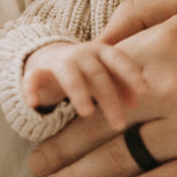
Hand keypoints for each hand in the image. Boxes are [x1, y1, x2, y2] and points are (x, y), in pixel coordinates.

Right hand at [22, 40, 147, 130]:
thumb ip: (121, 86)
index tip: (145, 91)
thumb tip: (136, 103)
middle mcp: (80, 55)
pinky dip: (31, 89)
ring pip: (69, 75)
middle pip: (97, 74)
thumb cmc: (86, 71)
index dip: (131, 74)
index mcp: (100, 52)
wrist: (47, 58)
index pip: (118, 60)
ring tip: (87, 113)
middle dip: (110, 99)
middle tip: (120, 124)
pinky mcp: (36, 73)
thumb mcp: (105, 75)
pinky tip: (33, 104)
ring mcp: (58, 62)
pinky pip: (32, 79)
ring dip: (79, 92)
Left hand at [28, 0, 176, 176]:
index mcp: (163, 50)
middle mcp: (172, 90)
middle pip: (100, 124)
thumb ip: (142, 18)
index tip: (36, 115)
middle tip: (36, 164)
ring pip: (119, 159)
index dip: (61, 98)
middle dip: (61, 147)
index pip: (96, 78)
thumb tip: (95, 41)